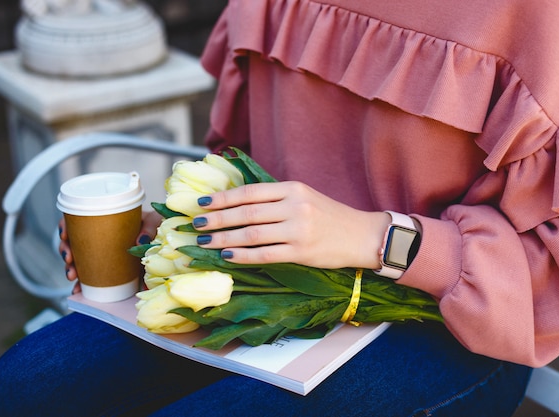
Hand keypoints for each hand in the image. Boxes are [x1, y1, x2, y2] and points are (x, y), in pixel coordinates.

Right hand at [58, 210, 161, 292]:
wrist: (165, 244)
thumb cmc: (156, 227)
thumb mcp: (153, 221)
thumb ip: (148, 227)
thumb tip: (140, 241)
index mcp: (105, 222)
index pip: (77, 220)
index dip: (65, 226)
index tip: (65, 234)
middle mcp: (99, 238)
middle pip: (73, 241)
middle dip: (66, 250)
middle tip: (69, 258)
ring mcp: (102, 255)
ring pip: (78, 260)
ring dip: (70, 268)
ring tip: (72, 275)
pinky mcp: (108, 271)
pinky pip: (90, 277)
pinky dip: (82, 284)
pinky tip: (78, 290)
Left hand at [191, 181, 389, 268]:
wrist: (362, 235)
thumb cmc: (329, 216)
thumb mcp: (303, 197)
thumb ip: (275, 198)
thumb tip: (236, 203)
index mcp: (292, 189)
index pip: (249, 192)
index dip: (222, 198)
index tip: (201, 204)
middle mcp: (294, 206)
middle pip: (246, 213)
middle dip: (217, 219)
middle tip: (196, 225)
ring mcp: (298, 230)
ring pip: (252, 234)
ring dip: (224, 238)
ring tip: (205, 242)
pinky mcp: (302, 252)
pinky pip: (265, 254)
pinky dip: (243, 255)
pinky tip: (227, 255)